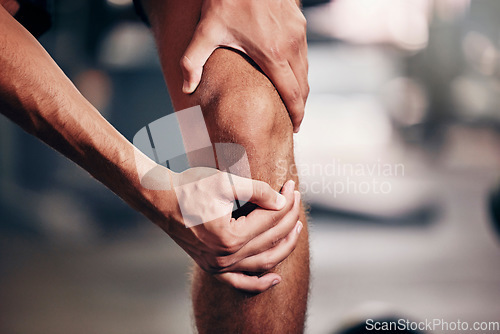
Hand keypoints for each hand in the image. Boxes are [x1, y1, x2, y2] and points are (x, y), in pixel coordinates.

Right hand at [145, 166, 301, 292]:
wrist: (161, 200)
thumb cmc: (190, 187)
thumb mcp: (225, 183)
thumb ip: (258, 191)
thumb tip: (283, 202)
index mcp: (230, 237)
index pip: (271, 220)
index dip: (286, 201)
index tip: (292, 186)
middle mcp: (225, 257)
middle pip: (271, 239)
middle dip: (290, 218)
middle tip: (297, 199)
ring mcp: (218, 266)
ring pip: (263, 262)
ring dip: (284, 246)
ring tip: (296, 228)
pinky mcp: (212, 268)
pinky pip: (240, 283)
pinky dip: (259, 284)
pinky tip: (275, 279)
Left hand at [180, 0, 308, 132]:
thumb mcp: (206, 30)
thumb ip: (192, 62)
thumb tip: (186, 88)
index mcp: (273, 55)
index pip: (292, 94)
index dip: (296, 115)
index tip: (295, 128)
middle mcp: (292, 45)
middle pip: (304, 85)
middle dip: (300, 106)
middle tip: (293, 120)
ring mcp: (298, 32)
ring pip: (306, 69)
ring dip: (301, 87)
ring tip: (290, 100)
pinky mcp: (299, 21)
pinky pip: (304, 52)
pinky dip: (300, 68)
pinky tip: (288, 72)